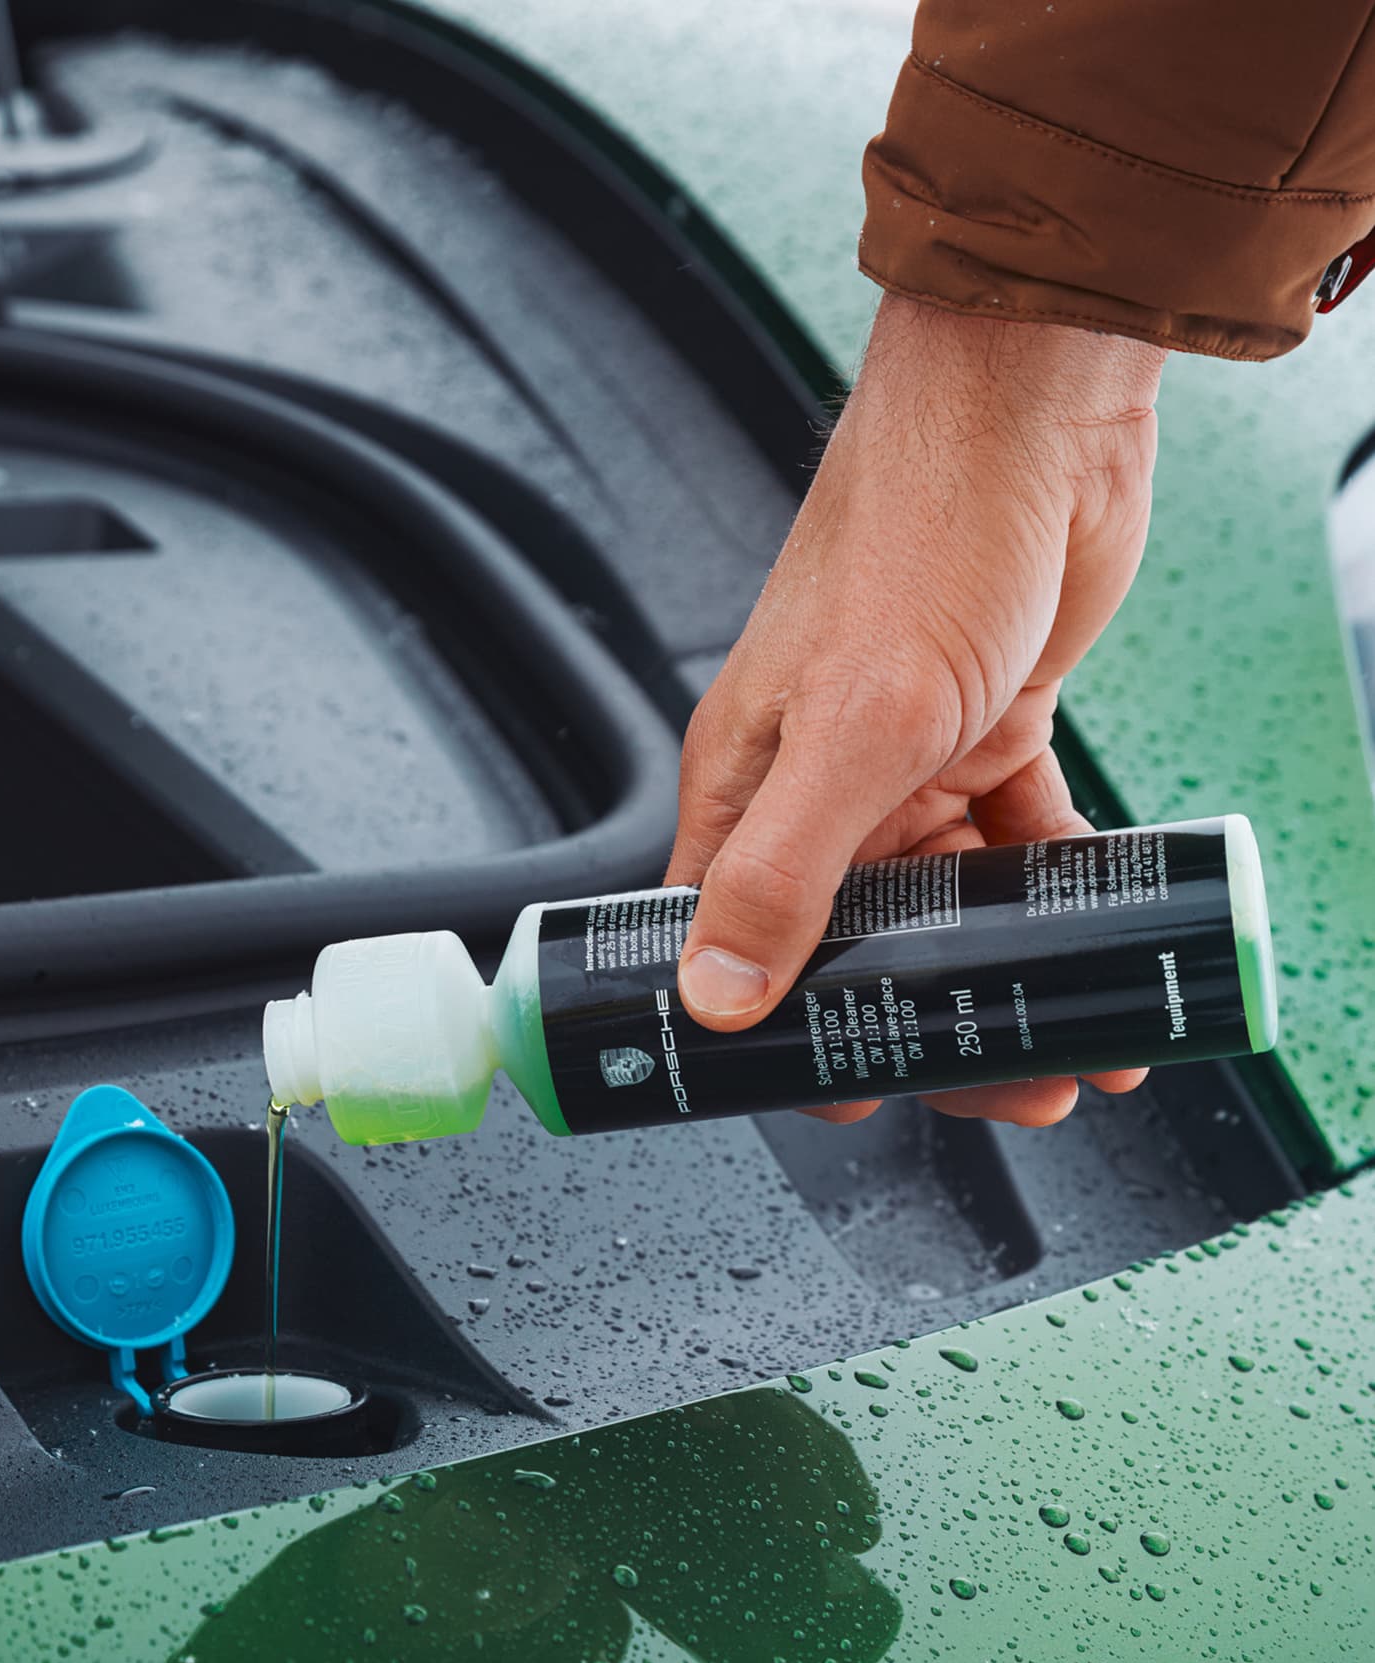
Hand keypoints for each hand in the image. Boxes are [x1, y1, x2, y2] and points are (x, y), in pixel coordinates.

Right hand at [666, 292, 1164, 1126]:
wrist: (1042, 410)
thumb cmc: (927, 530)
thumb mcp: (856, 723)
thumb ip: (785, 867)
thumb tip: (716, 995)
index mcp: (749, 785)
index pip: (728, 945)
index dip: (779, 1032)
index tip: (850, 1095)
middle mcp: (820, 785)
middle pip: (859, 948)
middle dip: (930, 1027)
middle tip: (1008, 1084)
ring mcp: (907, 765)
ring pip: (948, 911)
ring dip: (1006, 979)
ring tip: (1079, 1042)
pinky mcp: (988, 737)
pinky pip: (1019, 849)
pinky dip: (1056, 903)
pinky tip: (1102, 945)